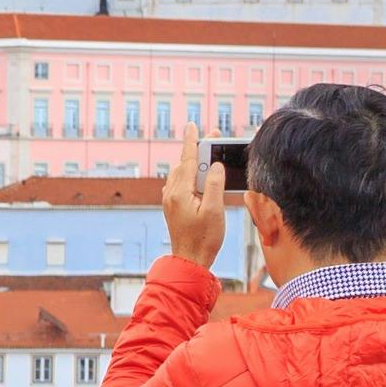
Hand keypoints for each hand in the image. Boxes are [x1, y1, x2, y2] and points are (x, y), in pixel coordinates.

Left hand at [161, 135, 228, 269]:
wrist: (190, 260)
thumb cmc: (204, 239)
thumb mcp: (214, 210)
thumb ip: (214, 185)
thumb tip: (214, 166)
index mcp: (180, 193)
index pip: (187, 160)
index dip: (192, 142)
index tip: (193, 126)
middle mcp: (171, 194)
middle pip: (185, 164)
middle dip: (199, 151)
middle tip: (214, 139)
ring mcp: (170, 200)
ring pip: (182, 174)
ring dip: (195, 163)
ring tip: (211, 156)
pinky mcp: (173, 207)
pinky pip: (181, 184)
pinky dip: (191, 175)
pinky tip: (200, 176)